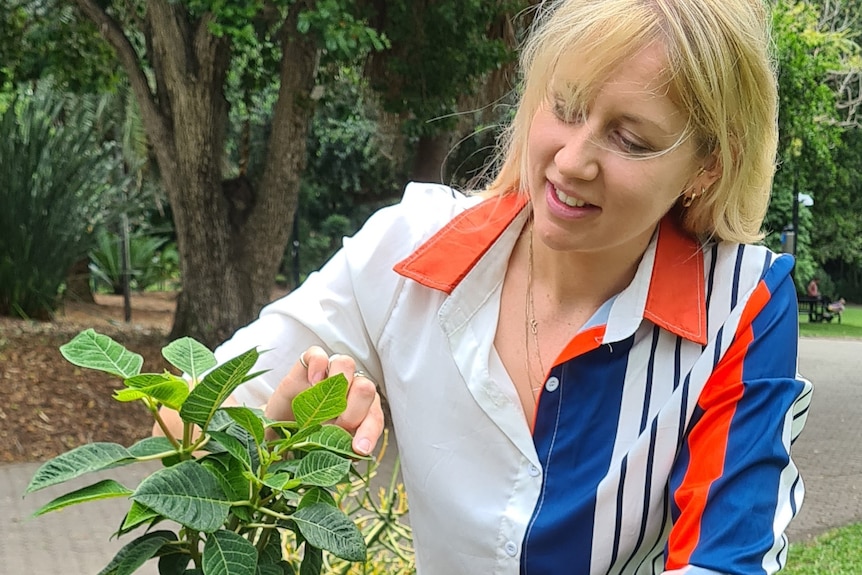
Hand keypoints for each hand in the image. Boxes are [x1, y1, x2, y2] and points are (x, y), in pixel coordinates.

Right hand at [264, 346, 383, 455]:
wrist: (278, 428)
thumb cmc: (306, 437)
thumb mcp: (324, 450)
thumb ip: (341, 450)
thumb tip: (355, 459)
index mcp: (361, 411)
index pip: (374, 417)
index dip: (369, 433)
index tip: (358, 449)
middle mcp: (349, 389)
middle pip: (366, 387)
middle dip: (353, 411)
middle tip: (337, 427)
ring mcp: (328, 374)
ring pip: (346, 364)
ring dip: (338, 384)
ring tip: (322, 404)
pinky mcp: (307, 365)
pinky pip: (318, 354)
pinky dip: (318, 365)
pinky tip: (313, 382)